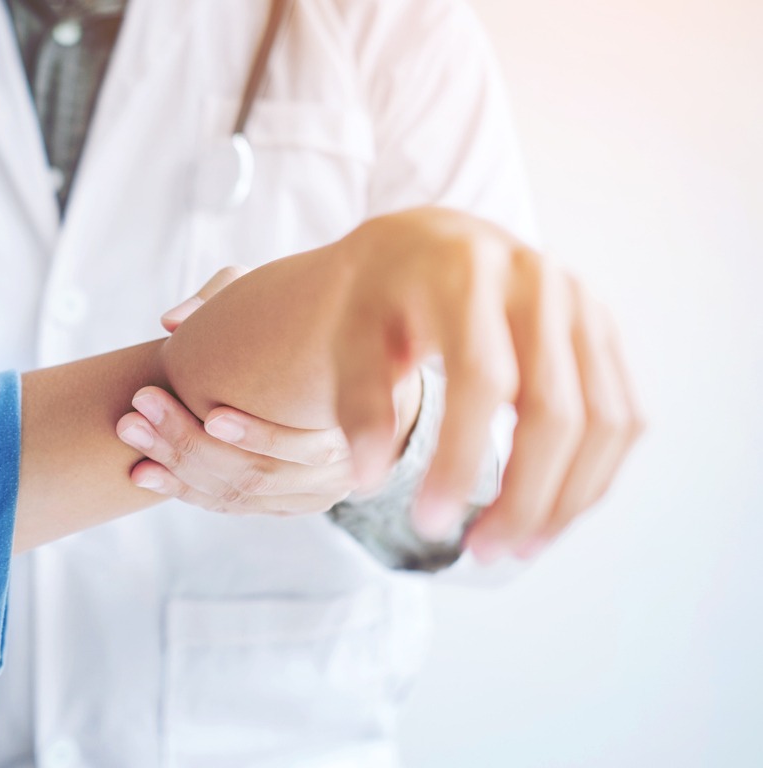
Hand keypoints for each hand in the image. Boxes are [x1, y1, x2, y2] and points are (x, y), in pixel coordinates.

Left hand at [116, 267, 421, 515]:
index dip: (259, 434)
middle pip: (259, 473)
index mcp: (355, 420)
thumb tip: (172, 321)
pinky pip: (228, 504)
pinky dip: (182, 488)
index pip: (306, 444)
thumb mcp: (279, 292)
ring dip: (176, 463)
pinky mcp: (283, 504)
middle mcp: (339, 470)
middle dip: (191, 442)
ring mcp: (311, 494)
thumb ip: (225, 294)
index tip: (213, 415)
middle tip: (142, 402)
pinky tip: (141, 472)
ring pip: (236, 493)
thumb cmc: (308, 318)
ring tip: (131, 429)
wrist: (346, 364)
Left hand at [322, 209, 643, 558]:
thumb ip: (358, 401)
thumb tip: (368, 476)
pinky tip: (550, 513)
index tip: (431, 523)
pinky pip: (620, 416)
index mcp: (466, 271)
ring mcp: (582, 304)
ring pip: (604, 420)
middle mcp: (539, 281)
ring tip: (516, 547)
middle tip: (482, 552)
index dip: (459, 458)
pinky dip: (592, 474)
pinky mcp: (603, 331)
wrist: (422, 246)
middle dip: (524, 495)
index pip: (480, 378)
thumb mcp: (347, 337)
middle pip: (556, 409)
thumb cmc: (376, 299)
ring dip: (567, 498)